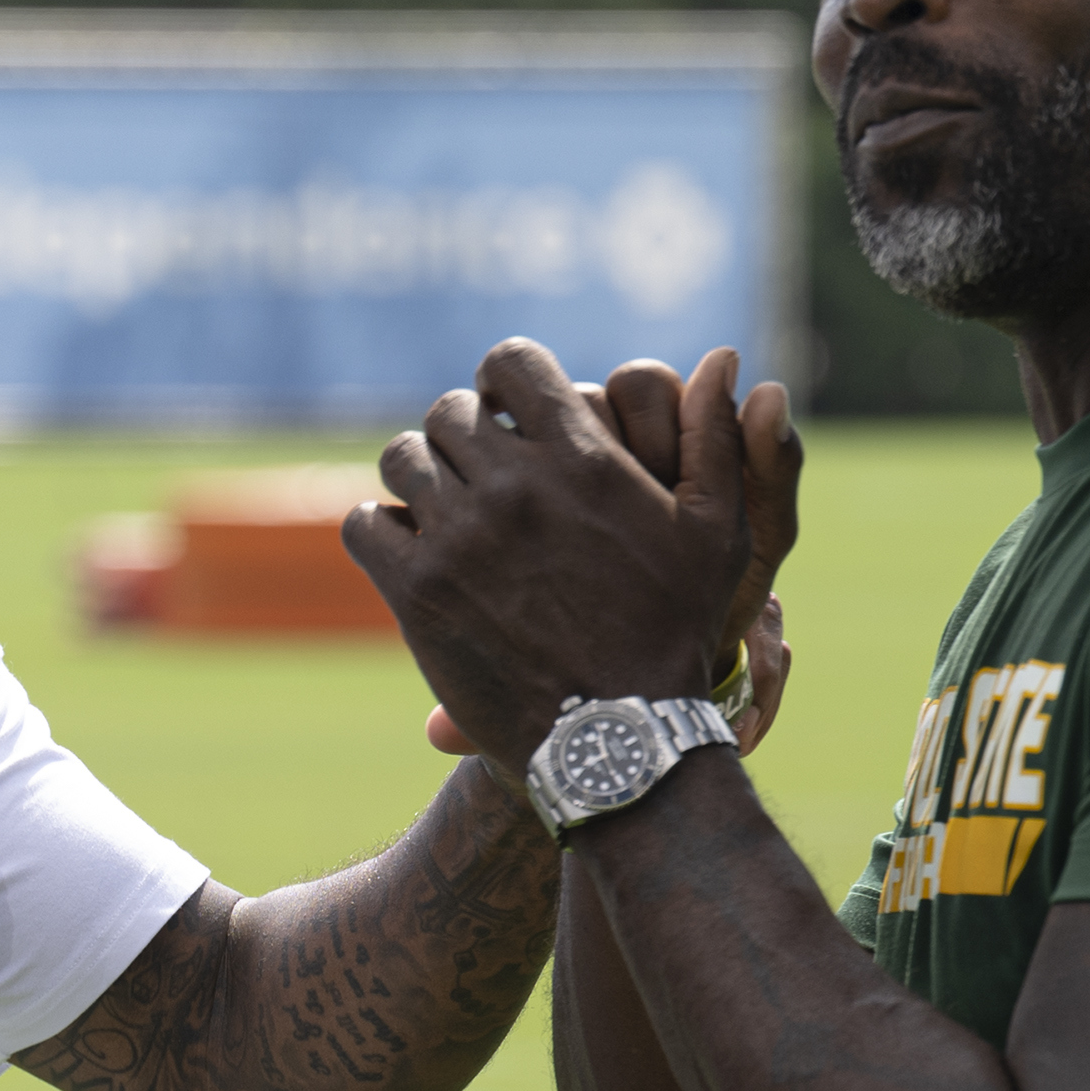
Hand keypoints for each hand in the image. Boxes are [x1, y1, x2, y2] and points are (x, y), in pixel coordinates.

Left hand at [347, 338, 773, 772]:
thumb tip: (725, 354)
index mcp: (582, 457)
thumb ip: (715, 437)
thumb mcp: (719, 531)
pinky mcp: (418, 591)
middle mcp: (514, 486)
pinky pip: (363, 523)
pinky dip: (380, 531)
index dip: (503, 382)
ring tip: (446, 514)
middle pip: (447, 412)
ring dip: (420, 479)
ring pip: (401, 460)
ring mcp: (460, 537)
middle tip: (482, 477)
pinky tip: (408, 553)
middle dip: (463, 437)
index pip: (508, 363)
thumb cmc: (678, 630)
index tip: (510, 414)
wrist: (621, 736)